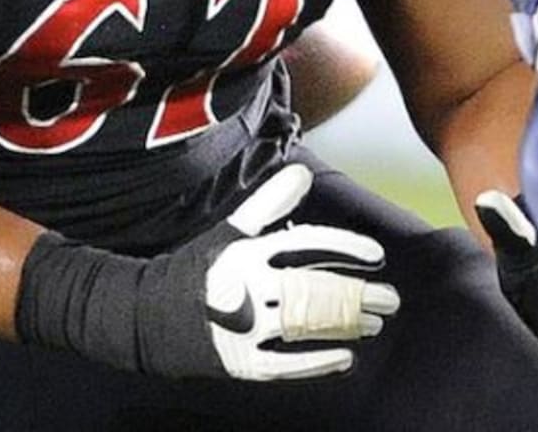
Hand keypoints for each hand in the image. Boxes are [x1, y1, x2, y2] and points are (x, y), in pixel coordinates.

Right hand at [201, 163, 400, 379]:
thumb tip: (302, 172)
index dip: (345, 247)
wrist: (148, 316)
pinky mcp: (239, 361)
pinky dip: (317, 362)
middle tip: (388, 299)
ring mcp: (244, 327)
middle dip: (357, 294)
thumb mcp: (232, 230)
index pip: (307, 244)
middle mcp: (248, 288)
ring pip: (306, 324)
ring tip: (373, 323)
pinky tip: (345, 358)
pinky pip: (286, 364)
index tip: (377, 255)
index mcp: (249, 252)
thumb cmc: (200, 268)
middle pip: (314, 288)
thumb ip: (271, 202)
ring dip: (345, 325)